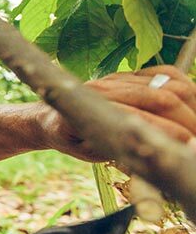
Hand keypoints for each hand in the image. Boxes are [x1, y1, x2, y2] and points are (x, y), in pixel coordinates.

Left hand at [42, 65, 195, 159]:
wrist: (51, 114)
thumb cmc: (72, 139)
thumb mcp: (90, 152)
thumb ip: (117, 153)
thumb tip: (149, 159)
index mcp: (90, 109)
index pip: (139, 118)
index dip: (168, 132)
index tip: (187, 145)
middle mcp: (105, 87)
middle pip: (161, 97)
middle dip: (186, 119)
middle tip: (195, 139)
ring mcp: (118, 77)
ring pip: (168, 84)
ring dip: (190, 105)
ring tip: (194, 125)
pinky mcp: (128, 74)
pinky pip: (167, 74)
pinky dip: (184, 87)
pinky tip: (188, 105)